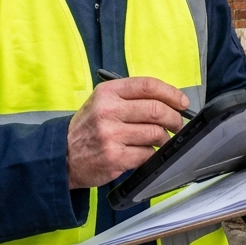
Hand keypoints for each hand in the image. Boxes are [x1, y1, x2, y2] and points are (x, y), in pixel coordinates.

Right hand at [67, 77, 189, 188]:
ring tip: (162, 139)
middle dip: (174, 117)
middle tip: (178, 123)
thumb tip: (168, 100)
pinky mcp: (115, 158)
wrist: (63, 155)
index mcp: (107, 92)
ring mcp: (111, 135)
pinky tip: (147, 152)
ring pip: (155, 133)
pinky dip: (152, 153)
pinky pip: (147, 154)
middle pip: (156, 109)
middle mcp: (108, 111)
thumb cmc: (88, 127)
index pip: (148, 86)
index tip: (182, 102)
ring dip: (165, 138)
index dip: (171, 93)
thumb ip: (131, 97)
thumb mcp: (102, 102)